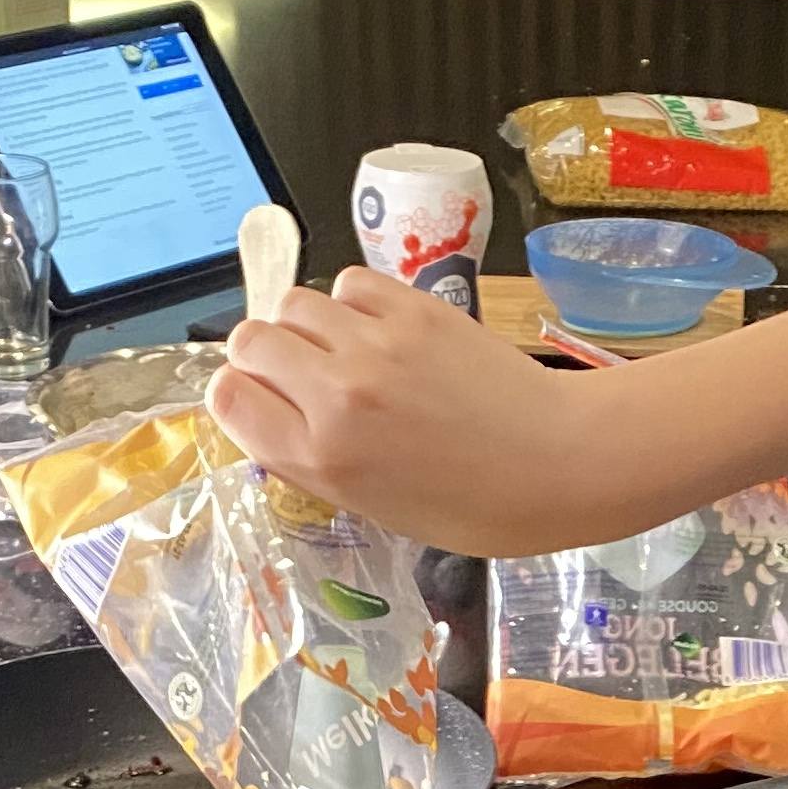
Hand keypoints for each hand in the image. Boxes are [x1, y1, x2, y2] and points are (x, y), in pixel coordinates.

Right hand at [208, 266, 620, 552]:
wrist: (558, 463)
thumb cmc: (473, 505)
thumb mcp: (374, 505)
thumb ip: (313, 457)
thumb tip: (274, 411)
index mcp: (320, 457)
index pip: (228, 396)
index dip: (242, 395)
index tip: (266, 401)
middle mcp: (335, 395)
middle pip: (250, 340)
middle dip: (267, 356)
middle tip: (302, 374)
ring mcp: (374, 345)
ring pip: (295, 303)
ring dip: (308, 323)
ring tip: (345, 348)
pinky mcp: (415, 308)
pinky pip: (350, 283)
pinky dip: (354, 302)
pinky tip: (381, 330)